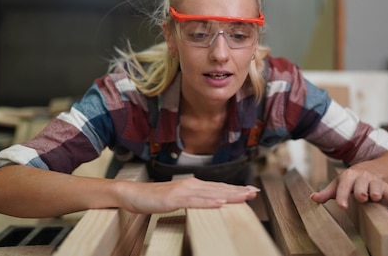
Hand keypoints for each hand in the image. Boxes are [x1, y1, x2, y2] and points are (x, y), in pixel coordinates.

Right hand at [116, 177, 259, 213]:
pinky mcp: (174, 199)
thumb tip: (210, 201)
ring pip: (211, 193)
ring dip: (229, 195)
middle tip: (255, 192)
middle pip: (219, 188)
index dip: (236, 189)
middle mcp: (191, 185)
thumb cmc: (154, 197)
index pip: (219, 188)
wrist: (133, 194)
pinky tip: (220, 203)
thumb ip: (194, 199)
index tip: (251, 191)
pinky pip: (195, 201)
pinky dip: (208, 202)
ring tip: (244, 196)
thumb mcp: (178, 199)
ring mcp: (183, 191)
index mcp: (193, 185)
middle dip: (238, 191)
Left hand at [309, 166, 387, 215]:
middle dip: (362, 190)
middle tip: (361, 197)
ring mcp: (375, 182)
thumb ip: (327, 193)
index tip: (342, 206)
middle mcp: (363, 177)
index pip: (345, 185)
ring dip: (377, 192)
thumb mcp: (338, 184)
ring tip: (375, 198)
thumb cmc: (351, 181)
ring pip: (377, 187)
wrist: (372, 169)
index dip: (343, 195)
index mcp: (349, 176)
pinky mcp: (386, 188)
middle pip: (362, 184)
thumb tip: (312, 198)